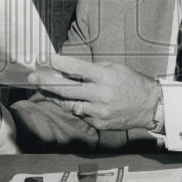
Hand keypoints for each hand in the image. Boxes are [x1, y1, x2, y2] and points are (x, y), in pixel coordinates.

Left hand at [28, 54, 159, 130]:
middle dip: (47, 82)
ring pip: (70, 104)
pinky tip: (70, 100)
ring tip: (44, 89)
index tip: (45, 58)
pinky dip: (74, 106)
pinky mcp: (99, 123)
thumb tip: (69, 68)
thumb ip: (92, 69)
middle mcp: (101, 95)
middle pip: (67, 89)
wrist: (149, 106)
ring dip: (56, 96)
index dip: (60, 63)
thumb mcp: (114, 68)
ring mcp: (99, 111)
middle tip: (33, 77)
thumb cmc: (131, 83)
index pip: (78, 68)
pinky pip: (80, 114)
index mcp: (105, 77)